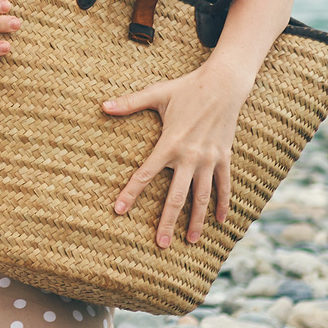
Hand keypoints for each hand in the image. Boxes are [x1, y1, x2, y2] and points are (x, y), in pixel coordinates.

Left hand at [104, 63, 250, 247]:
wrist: (224, 84)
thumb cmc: (187, 88)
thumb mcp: (156, 93)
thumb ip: (129, 103)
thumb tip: (102, 106)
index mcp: (169, 143)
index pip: (146, 174)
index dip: (131, 193)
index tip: (119, 210)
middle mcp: (190, 156)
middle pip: (176, 196)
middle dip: (168, 221)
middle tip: (161, 243)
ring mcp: (209, 159)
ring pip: (202, 197)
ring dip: (197, 220)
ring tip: (190, 241)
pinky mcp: (224, 158)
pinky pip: (224, 186)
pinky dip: (223, 204)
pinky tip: (221, 222)